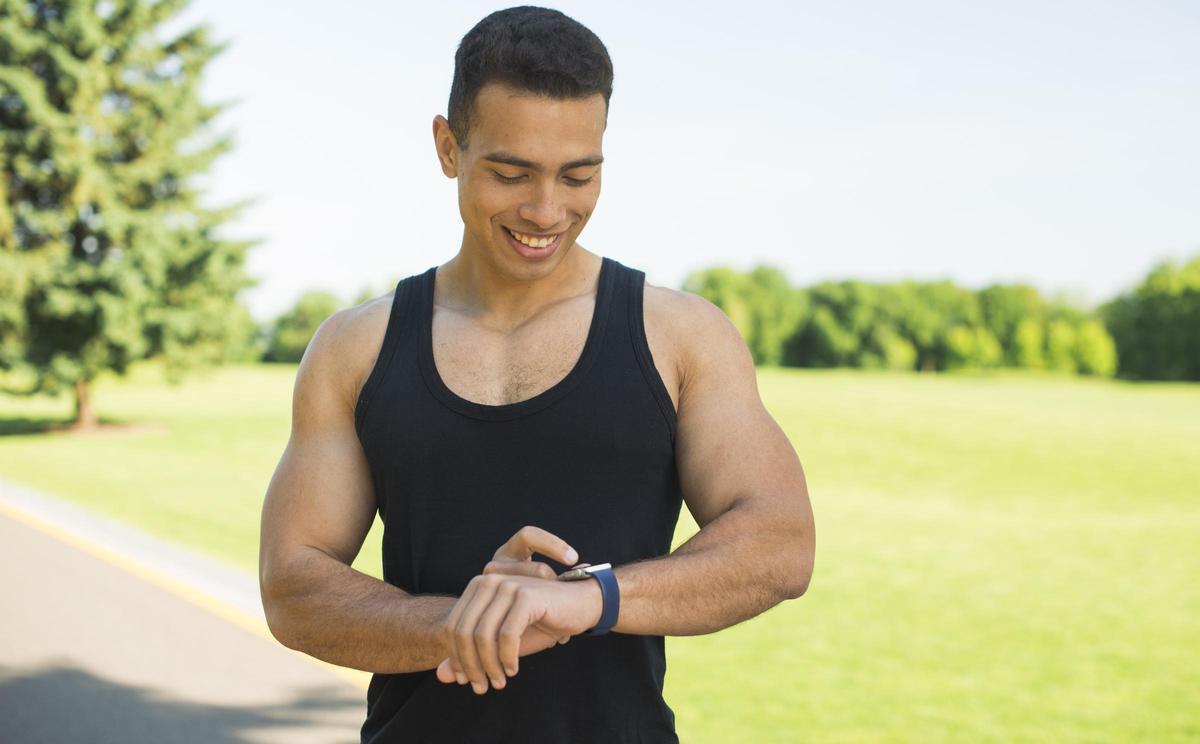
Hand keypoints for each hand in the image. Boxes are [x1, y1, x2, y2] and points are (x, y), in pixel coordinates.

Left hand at [436, 570, 602, 694]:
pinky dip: (507, 657)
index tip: (466, 680)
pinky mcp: (526, 596)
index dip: (456, 658)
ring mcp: (507, 586)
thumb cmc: (541, 622)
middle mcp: (489, 581)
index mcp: (478, 586)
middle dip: (470, 665)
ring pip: (482, 635)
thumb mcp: (501, 643)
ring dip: (489, 665)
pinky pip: (506, 635)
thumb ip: (470, 656)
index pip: (453, 626)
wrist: (581, 605)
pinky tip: (513, 669)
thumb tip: (440, 675)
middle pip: (463, 632)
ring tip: (499, 682)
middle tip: (482, 687)